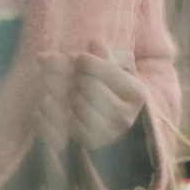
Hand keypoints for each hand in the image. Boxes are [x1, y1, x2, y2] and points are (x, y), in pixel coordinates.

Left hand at [34, 48, 148, 152]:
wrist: (109, 119)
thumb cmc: (109, 87)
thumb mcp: (110, 68)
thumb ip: (95, 55)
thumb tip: (69, 47)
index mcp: (137, 94)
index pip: (109, 71)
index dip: (87, 60)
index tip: (75, 56)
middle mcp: (127, 116)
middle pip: (91, 86)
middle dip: (74, 76)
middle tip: (66, 74)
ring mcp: (110, 132)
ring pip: (78, 103)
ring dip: (62, 92)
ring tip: (58, 88)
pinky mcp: (92, 142)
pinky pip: (66, 121)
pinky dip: (55, 110)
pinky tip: (52, 102)